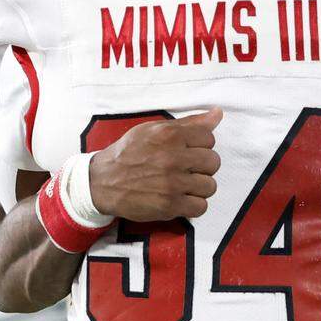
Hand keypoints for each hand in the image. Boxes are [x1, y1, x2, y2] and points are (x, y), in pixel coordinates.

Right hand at [88, 108, 222, 222]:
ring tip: (183, 185)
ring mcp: (172, 183)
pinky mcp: (169, 206)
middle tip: (186, 169)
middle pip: (213, 162)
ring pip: (210, 186)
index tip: (188, 151)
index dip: (201, 146)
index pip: (209, 138)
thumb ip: (188, 123)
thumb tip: (218, 114)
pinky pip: (201, 207)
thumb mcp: (154, 129)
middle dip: (202, 166)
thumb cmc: (129, 153)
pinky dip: (193, 205)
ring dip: (199, 187)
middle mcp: (173, 158)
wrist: (102, 181)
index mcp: (170, 135)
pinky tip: (181, 199)